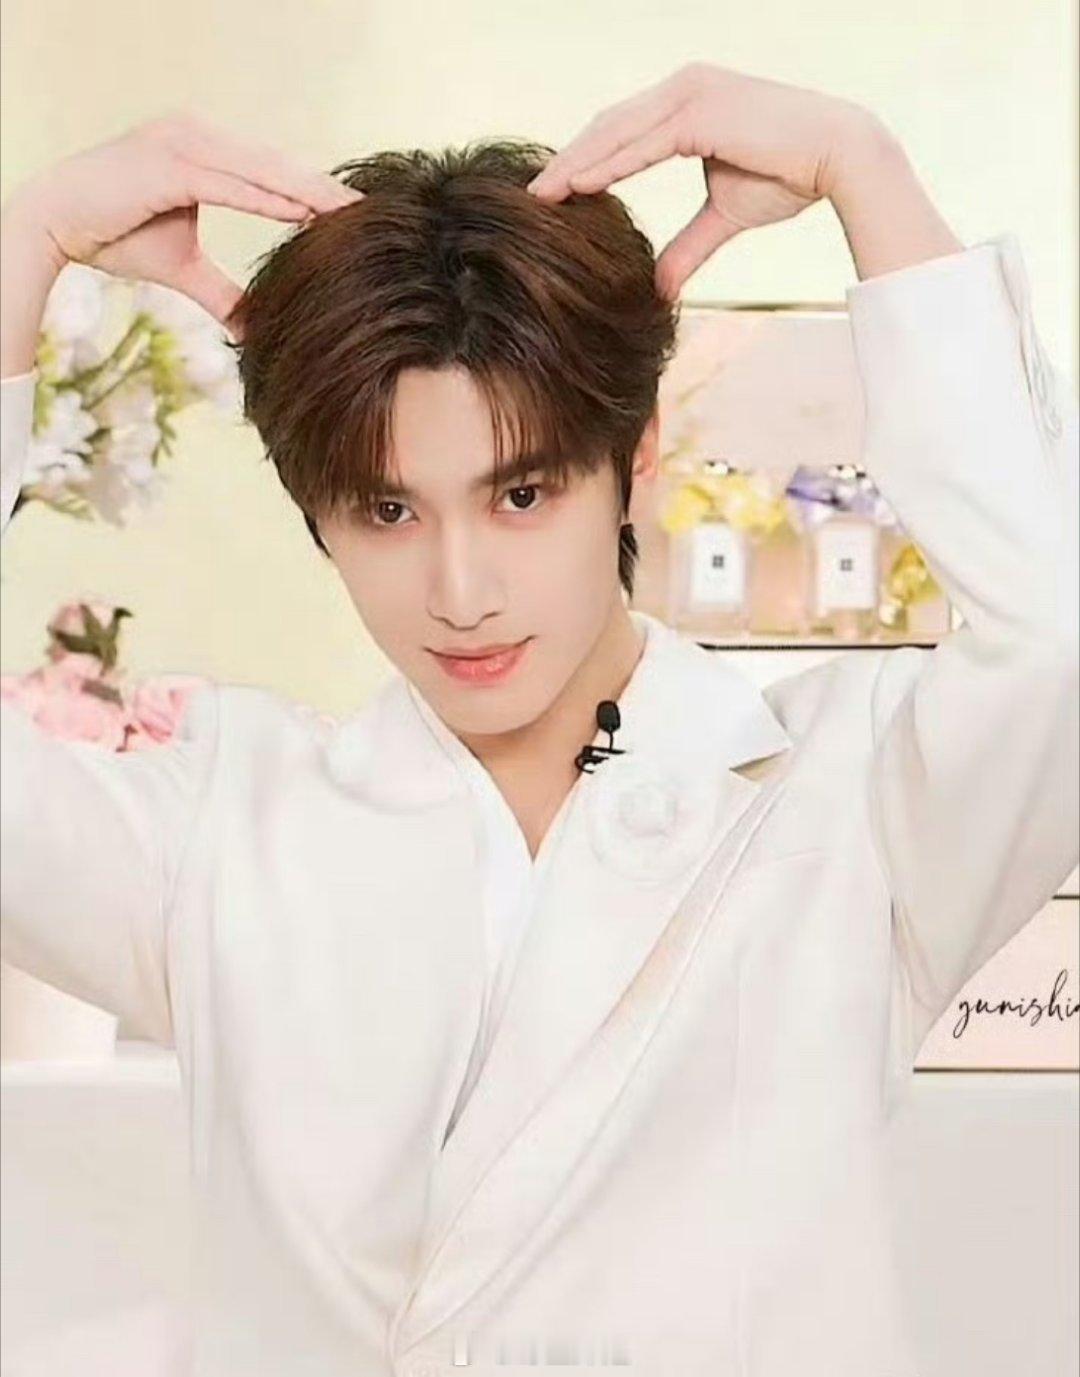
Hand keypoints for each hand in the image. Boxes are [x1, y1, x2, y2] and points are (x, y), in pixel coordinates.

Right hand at [7, 110, 362, 335]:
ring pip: (261, 170)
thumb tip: (249, 327)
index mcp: (204, 150)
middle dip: (323, 190)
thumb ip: (220, 290)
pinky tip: (303, 214)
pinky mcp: (169, 161)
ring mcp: (182, 141)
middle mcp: (198, 134)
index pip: (271, 172)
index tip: (356, 215)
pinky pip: (229, 182)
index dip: (314, 193)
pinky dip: (267, 199)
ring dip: (307, 192)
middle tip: (373, 210)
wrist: (55, 224)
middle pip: (275, 166)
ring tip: (350, 213)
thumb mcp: (181, 267)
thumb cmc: (113, 236)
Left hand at [526, 63, 882, 299]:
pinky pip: (642, 140)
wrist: (839, 159)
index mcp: (686, 103)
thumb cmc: (790, 177)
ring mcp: (691, 92)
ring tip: (541, 195)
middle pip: (609, 125)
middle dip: (568, 161)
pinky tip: (578, 187)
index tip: (553, 194)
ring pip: (617, 130)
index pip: (621, 131)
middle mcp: (684, 87)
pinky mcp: (700, 109)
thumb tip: (660, 289)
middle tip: (530, 196)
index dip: (585, 161)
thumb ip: (686, 246)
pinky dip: (608, 164)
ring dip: (576, 163)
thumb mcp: (723, 216)